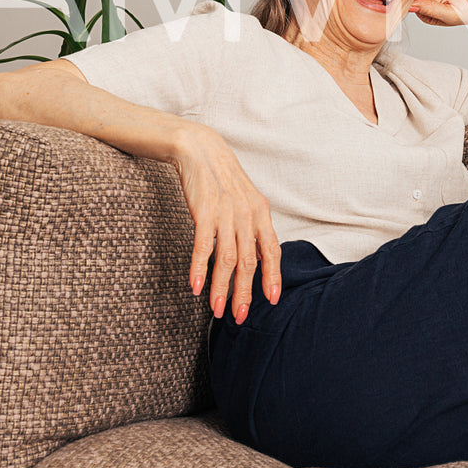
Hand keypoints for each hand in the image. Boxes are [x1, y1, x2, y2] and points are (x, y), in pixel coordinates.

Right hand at [171, 123, 281, 324]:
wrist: (201, 150)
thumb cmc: (223, 180)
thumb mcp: (246, 202)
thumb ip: (252, 228)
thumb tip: (257, 258)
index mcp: (260, 213)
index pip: (272, 251)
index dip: (272, 276)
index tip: (272, 300)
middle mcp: (247, 215)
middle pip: (249, 261)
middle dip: (245, 292)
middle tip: (239, 317)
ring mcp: (226, 213)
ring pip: (227, 258)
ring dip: (222, 287)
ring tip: (217, 310)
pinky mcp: (204, 211)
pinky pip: (203, 245)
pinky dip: (199, 267)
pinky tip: (195, 286)